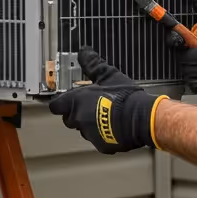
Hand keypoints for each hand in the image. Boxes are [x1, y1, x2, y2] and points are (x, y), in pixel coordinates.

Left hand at [48, 46, 167, 153]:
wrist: (140, 118)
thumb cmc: (123, 97)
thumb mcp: (107, 74)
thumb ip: (92, 63)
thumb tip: (84, 52)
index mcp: (76, 102)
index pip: (56, 105)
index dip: (61, 102)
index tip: (66, 99)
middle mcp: (78, 119)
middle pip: (69, 118)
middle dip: (77, 113)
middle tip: (91, 105)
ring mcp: (89, 134)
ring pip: (83, 129)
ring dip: (89, 123)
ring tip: (104, 115)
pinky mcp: (101, 145)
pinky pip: (97, 140)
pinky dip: (103, 134)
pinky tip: (113, 126)